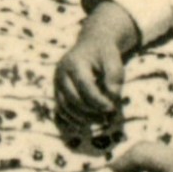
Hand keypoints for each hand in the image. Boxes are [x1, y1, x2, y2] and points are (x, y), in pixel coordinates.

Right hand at [55, 3, 138, 125]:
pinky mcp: (58, 91)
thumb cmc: (105, 55)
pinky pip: (60, 110)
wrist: (92, 45)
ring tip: (101, 121)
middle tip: (108, 117)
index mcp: (74, 62)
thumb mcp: (114, 62)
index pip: (85, 86)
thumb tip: (112, 99)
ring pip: (65, 107)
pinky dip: (71, 120)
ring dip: (82, 119)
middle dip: (91, 111)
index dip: (98, 100)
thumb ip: (114, 79)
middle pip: (73, 98)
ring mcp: (57, 83)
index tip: (112, 108)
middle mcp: (61, 73)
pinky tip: (85, 126)